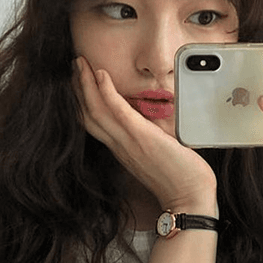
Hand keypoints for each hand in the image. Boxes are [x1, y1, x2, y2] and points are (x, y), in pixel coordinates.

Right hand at [72, 56, 217, 213]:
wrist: (189, 199)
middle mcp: (119, 146)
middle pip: (87, 114)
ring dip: (84, 84)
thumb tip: (154, 123)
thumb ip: (149, 138)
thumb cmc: (179, 178)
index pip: (93, 123)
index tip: (78, 81)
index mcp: (122, 149)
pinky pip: (117, 111)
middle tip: (73, 65)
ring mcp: (127, 142)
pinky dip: (106, 92)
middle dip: (76, 88)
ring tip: (79, 63)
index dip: (82, 101)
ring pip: (95, 110)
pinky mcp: (141, 138)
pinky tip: (100, 74)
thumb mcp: (158, 154)